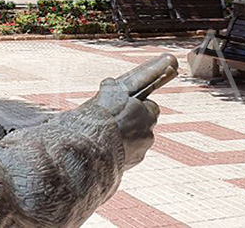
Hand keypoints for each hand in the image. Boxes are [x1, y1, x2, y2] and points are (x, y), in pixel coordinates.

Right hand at [90, 54, 176, 169]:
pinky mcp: (133, 163)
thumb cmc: (101, 118)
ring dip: (128, 139)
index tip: (128, 106)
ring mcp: (142, 150)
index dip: (140, 106)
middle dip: (134, 123)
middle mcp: (149, 133)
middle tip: (117, 121)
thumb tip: (109, 82)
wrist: (93, 148)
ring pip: (138, 141)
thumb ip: (111, 88)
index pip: (151, 107)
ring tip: (110, 137)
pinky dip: (122, 152)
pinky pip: (130, 155)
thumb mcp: (106, 96)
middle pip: (145, 125)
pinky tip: (108, 148)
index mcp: (147, 114)